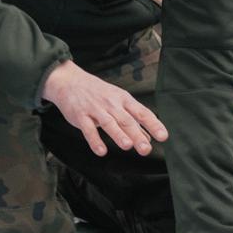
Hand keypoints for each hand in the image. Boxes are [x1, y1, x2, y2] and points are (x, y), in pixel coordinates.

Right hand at [41, 60, 166, 157]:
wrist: (70, 81)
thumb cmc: (97, 93)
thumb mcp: (118, 101)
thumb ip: (132, 120)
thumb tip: (148, 137)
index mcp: (123, 100)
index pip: (142, 112)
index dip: (153, 124)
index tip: (163, 136)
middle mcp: (111, 104)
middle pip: (126, 120)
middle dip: (137, 135)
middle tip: (146, 149)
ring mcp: (95, 109)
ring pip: (108, 123)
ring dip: (118, 134)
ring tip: (127, 146)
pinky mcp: (80, 116)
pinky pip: (88, 129)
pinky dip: (94, 140)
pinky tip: (101, 151)